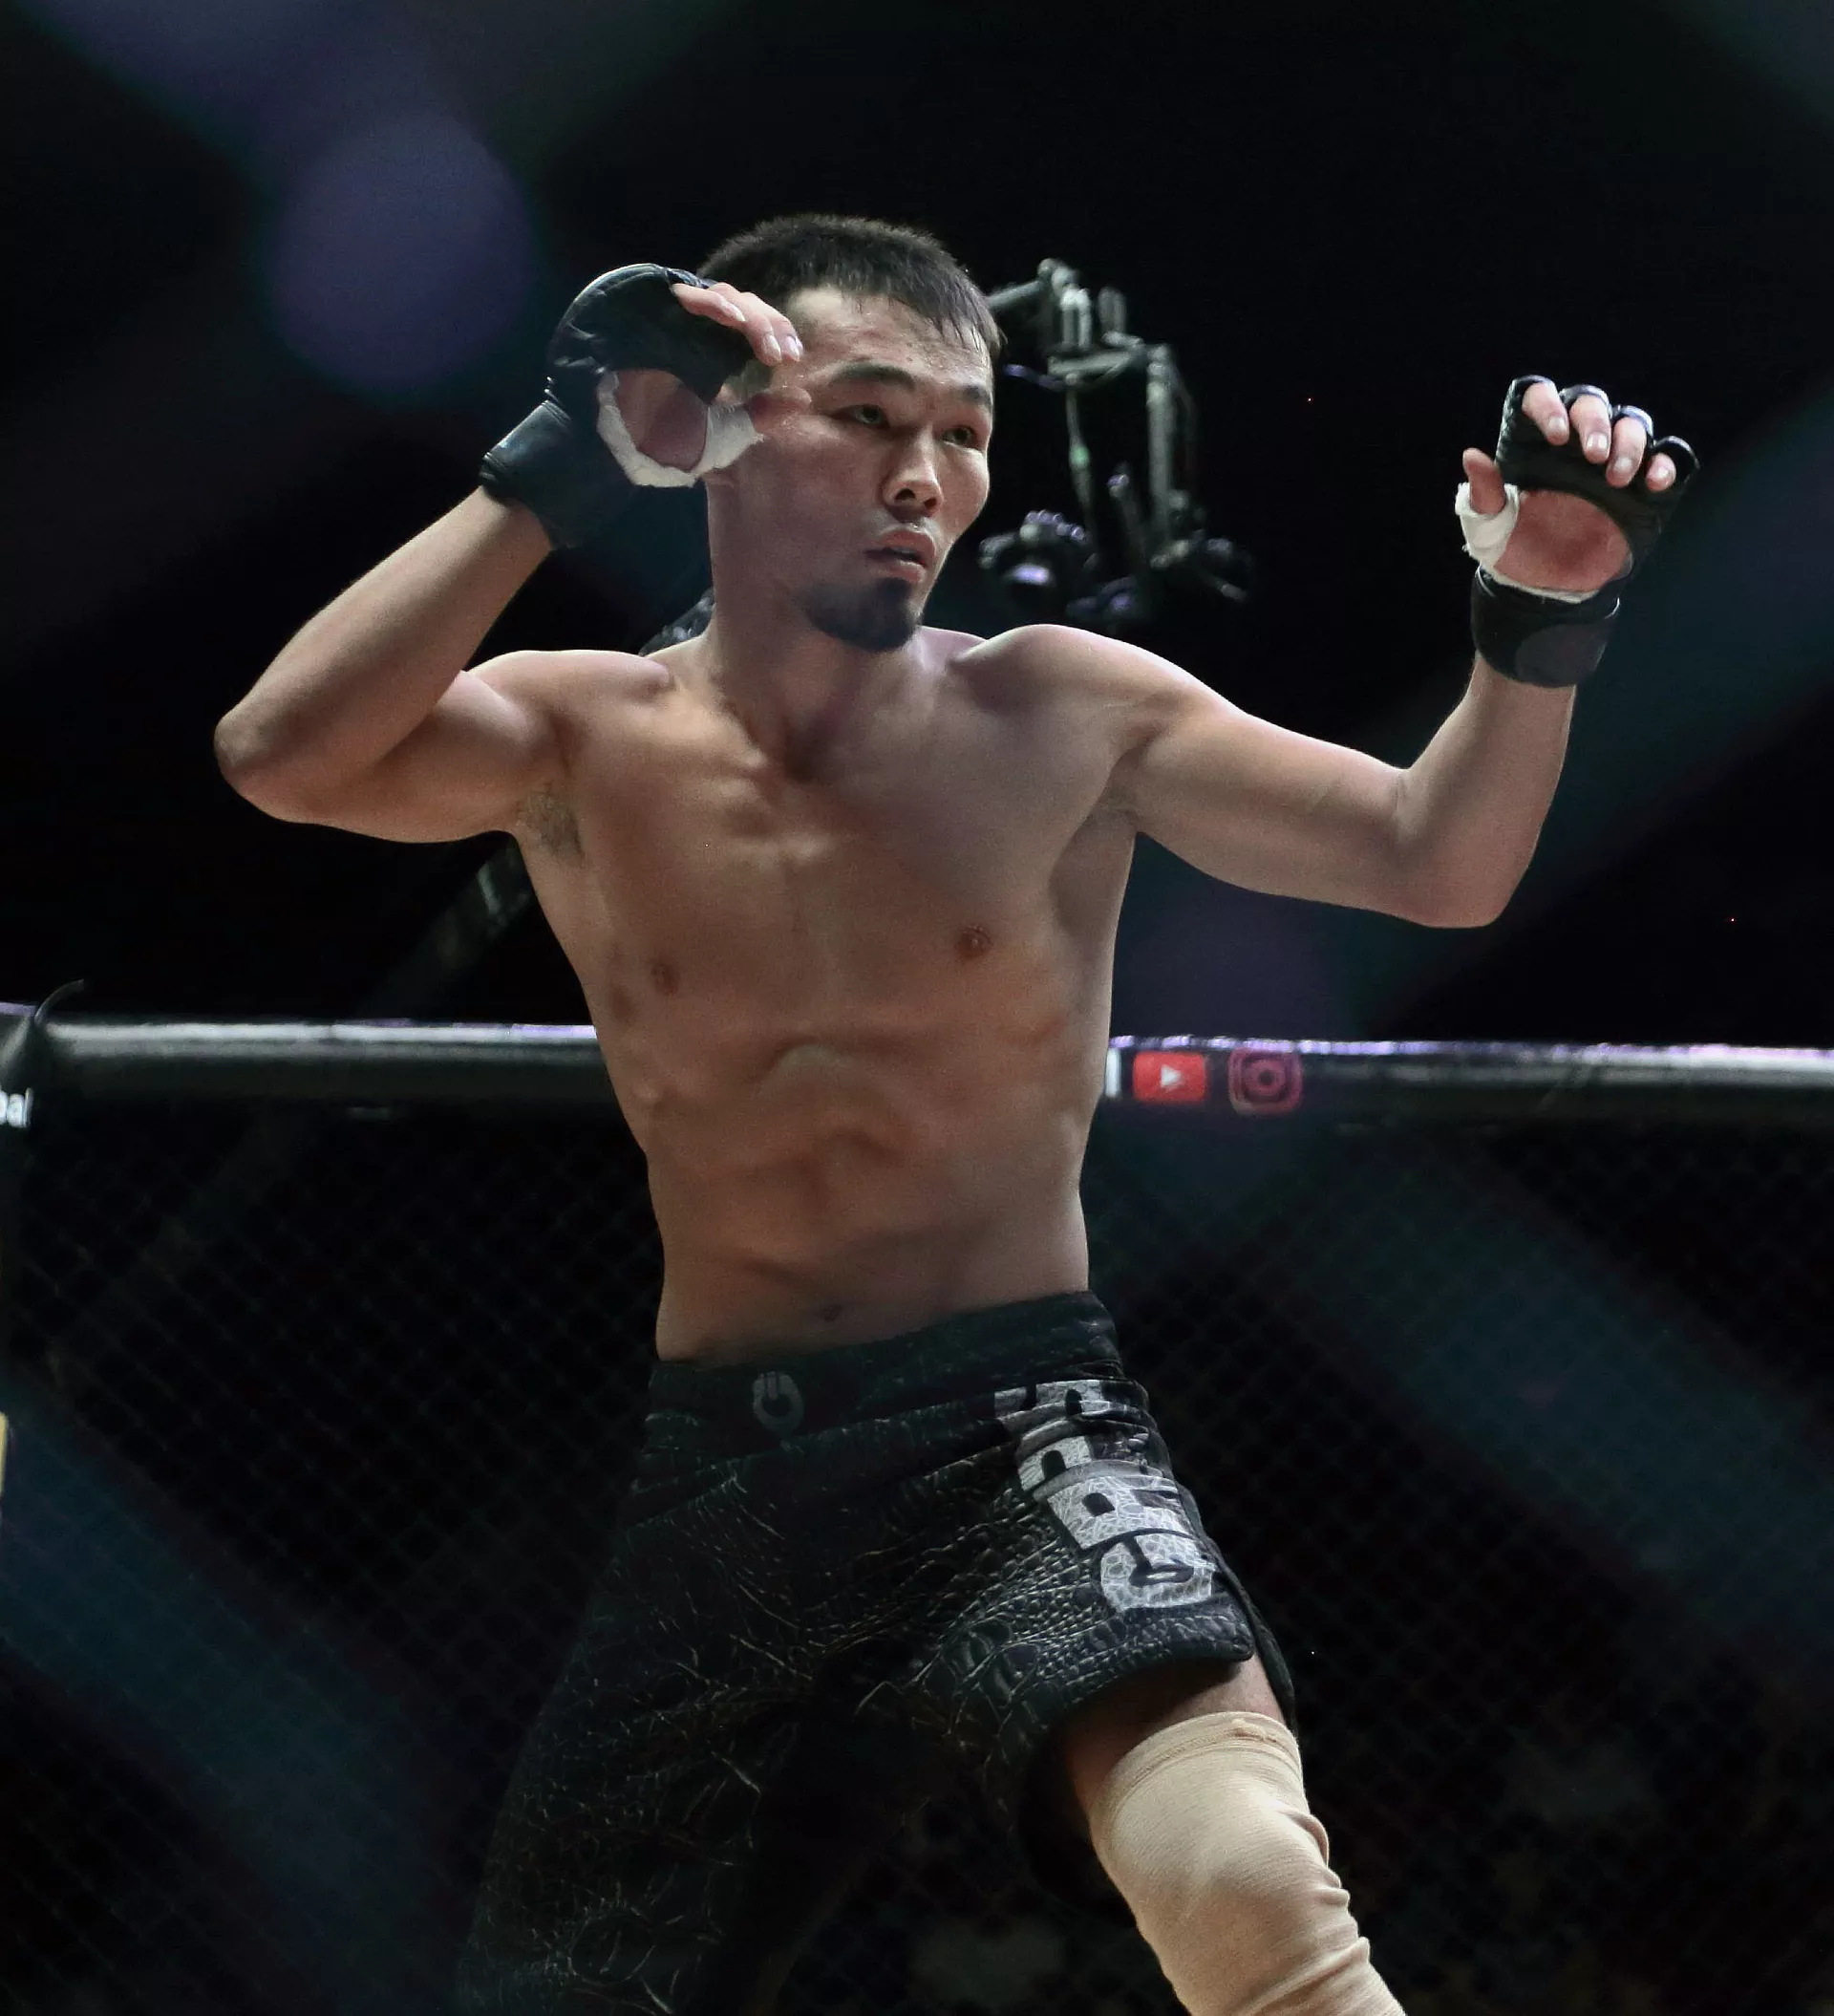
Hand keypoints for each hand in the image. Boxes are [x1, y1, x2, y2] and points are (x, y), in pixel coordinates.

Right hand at [615, 282, 808, 472]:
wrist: (614, 446)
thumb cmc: (664, 443)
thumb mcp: (724, 434)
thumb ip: (761, 417)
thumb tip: (803, 400)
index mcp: (717, 354)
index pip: (755, 328)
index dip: (777, 335)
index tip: (793, 358)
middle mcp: (699, 330)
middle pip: (744, 305)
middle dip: (770, 325)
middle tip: (782, 353)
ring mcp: (674, 317)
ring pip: (721, 293)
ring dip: (747, 312)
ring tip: (761, 341)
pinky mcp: (651, 308)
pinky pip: (686, 290)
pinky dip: (711, 301)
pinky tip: (731, 317)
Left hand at [1461, 382, 1678, 594]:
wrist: (1545, 587)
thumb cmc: (1513, 549)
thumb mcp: (1490, 528)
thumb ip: (1483, 494)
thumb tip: (1472, 455)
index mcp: (1534, 443)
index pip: (1539, 398)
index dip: (1549, 406)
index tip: (1557, 437)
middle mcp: (1574, 442)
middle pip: (1591, 404)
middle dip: (1596, 424)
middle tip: (1594, 458)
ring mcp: (1611, 460)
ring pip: (1631, 424)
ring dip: (1629, 444)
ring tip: (1616, 479)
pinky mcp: (1640, 484)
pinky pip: (1665, 457)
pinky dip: (1665, 463)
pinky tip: (1654, 482)